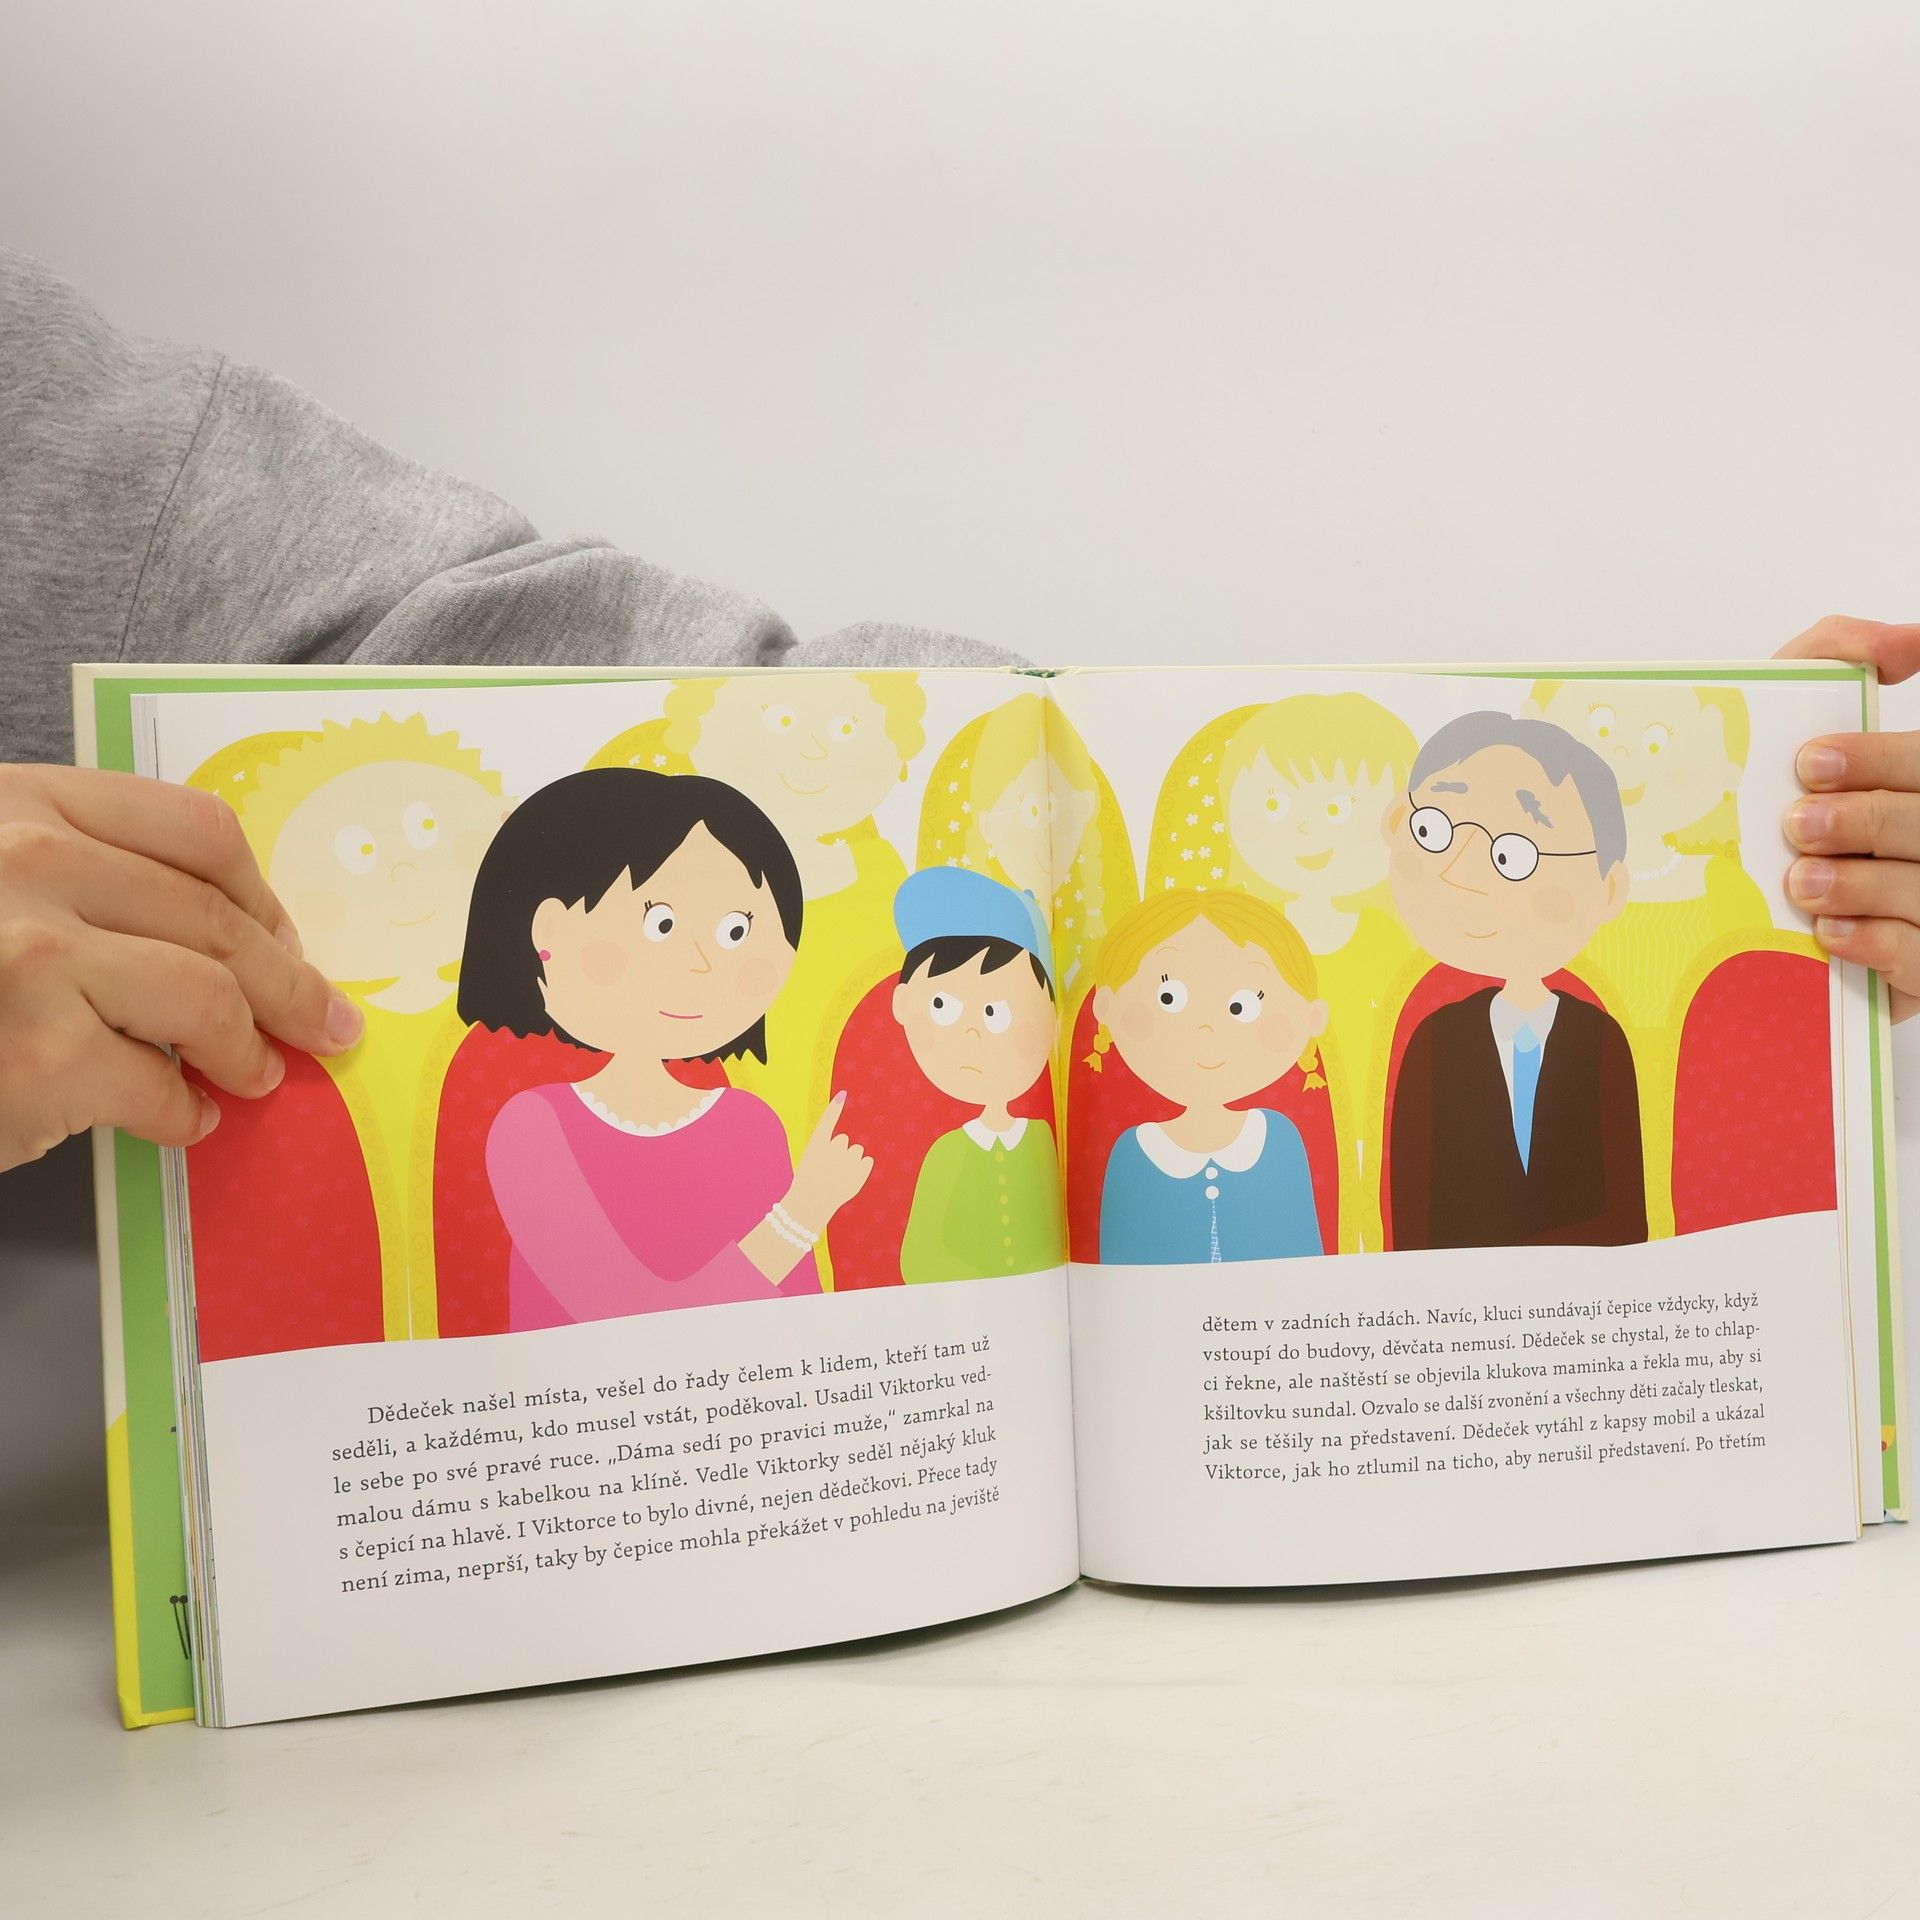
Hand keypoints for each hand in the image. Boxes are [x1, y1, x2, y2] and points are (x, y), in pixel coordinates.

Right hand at [0, 764, 363, 1169]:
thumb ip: (76, 878)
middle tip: (325, 1021)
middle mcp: (29, 864)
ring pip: (209, 998)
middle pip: (219, 919)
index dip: (262, 895)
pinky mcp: (37, 1057)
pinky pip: (158, 1087)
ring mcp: (32, 959)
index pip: (197, 831)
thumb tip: (219, 936)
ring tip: (255, 1074)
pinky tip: (183, 1120)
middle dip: (292, 981)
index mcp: (23, 806)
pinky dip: (184, 1113)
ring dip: (249, 1047)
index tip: (288, 937)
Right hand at [782, 1091, 874, 1231]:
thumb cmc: (811, 1182)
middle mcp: (832, 1149)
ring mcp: (847, 1160)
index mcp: (816, 1145)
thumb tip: (844, 1140)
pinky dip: (862, 1168)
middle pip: (844, 1140)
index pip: (827, 1122)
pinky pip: (867, 1161)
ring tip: (839, 1175)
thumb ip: (828, 1150)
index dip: (835, 1109)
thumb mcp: (813, 1162)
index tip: (843, 1095)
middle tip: (830, 1169)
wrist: (812, 1204)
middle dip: (840, 1152)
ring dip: (851, 1160)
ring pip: (856, 1151)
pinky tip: (851, 1178)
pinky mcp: (861, 1170)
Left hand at [1777, 615, 1919, 1019]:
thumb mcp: (1798, 710)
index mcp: (1916, 780)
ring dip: (1862, 883)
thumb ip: (1840, 654)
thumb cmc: (1781, 794)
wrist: (1741, 904)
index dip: (1878, 760)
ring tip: (1801, 880)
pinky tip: (1828, 930)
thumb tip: (1904, 641)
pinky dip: (1876, 943)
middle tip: (1797, 825)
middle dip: (1867, 821)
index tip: (1809, 763)